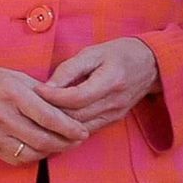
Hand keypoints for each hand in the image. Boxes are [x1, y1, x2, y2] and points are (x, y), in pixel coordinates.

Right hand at [0, 58, 90, 166]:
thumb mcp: (12, 75)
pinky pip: (15, 159)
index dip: (70, 128)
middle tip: (78, 141)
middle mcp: (3, 116)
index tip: (83, 131)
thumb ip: (38, 91)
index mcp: (13, 94)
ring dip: (51, 152)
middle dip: (66, 143)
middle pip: (43, 139)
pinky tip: (41, 150)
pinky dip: (33, 157)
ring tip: (62, 146)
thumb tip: (64, 104)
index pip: (49, 117)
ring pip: (31, 153)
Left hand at [42, 34, 161, 133]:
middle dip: (51, 112)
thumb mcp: (93, 52)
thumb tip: (46, 87)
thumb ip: (69, 69)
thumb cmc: (119, 53)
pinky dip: (70, 128)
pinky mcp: (113, 121)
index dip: (54, 97)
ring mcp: (115, 114)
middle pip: (76, 116)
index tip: (37, 90)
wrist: (150, 65)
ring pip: (80, 127)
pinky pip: (87, 130)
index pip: (76, 97)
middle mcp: (114, 102)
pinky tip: (56, 122)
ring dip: (59, 123)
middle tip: (32, 105)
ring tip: (40, 114)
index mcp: (111, 80)